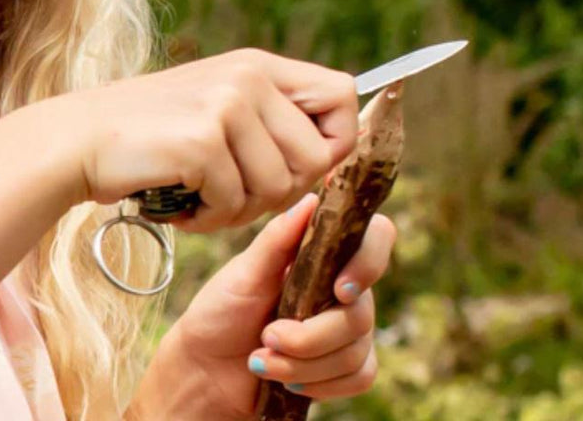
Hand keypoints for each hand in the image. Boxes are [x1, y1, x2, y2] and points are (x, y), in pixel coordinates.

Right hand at [60, 49, 358, 230]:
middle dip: (280, 192)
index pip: (342, 94)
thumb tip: (333, 153)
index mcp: (258, 65)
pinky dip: (208, 218)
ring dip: (239, 209)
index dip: (336, 141)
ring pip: (278, 188)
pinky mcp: (203, 139)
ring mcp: (226, 104)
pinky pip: (235, 203)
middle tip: (233, 192)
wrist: (80, 140)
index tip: (299, 168)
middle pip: (318, 156)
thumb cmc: (151, 135)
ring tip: (200, 195)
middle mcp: (248, 76)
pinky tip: (179, 202)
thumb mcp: (217, 106)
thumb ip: (269, 119)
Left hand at [130, 195, 395, 419]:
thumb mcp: (243, 272)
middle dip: (310, 335)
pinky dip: (320, 383)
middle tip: (268, 336)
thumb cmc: (221, 311)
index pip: (375, 237)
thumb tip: (313, 199)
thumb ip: (277, 238)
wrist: (206, 369)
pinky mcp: (345, 366)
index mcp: (320, 253)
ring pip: (356, 350)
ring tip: (262, 359)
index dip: (369, 261)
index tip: (339, 289)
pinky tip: (286, 379)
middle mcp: (340, 285)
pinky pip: (360, 376)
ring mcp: (345, 326)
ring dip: (304, 362)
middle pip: (361, 310)